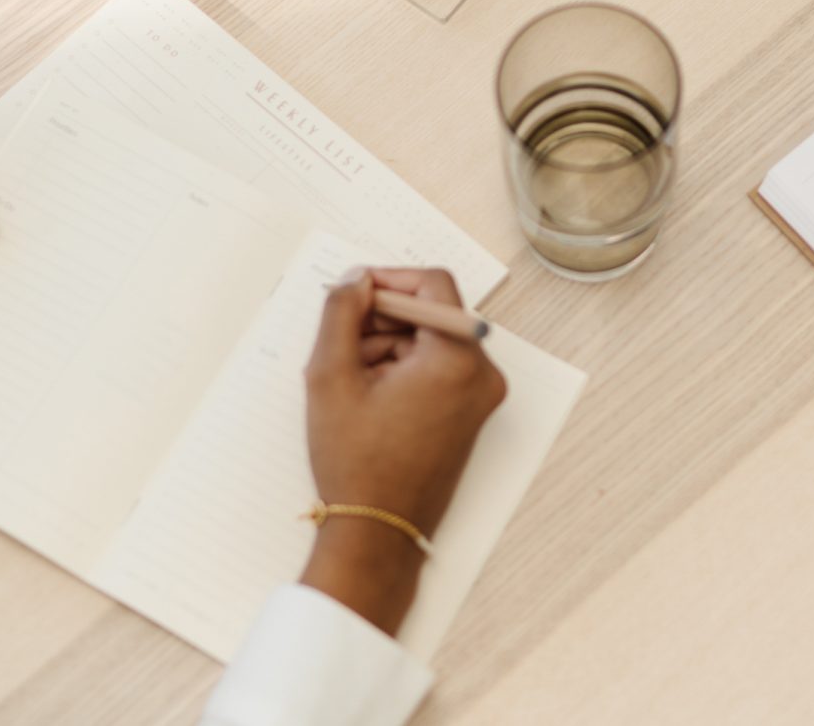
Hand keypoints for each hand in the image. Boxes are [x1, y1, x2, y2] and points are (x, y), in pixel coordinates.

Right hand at [299, 268, 507, 632]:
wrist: (377, 534)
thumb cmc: (356, 463)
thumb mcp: (331, 376)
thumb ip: (342, 313)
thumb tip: (356, 279)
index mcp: (458, 360)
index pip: (432, 284)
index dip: (387, 279)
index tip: (351, 293)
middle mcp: (481, 375)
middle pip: (431, 313)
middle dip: (381, 320)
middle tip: (339, 343)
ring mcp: (479, 398)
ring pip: (429, 342)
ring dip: (385, 348)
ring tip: (347, 382)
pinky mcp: (468, 415)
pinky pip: (435, 370)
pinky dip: (400, 371)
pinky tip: (366, 398)